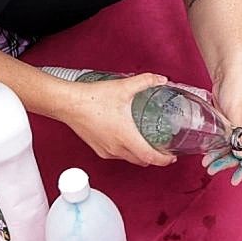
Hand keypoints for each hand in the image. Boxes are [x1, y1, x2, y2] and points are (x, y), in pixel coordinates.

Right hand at [62, 73, 177, 167]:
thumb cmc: (92, 98)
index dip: (164, 160)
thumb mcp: (124, 87)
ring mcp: (106, 150)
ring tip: (147, 143)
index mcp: (125, 136)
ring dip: (140, 155)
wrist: (69, 103)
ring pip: (129, 159)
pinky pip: (117, 155)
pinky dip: (126, 151)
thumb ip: (146, 82)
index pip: (150, 157)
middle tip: (163, 149)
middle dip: (154, 157)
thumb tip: (161, 79)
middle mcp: (116, 147)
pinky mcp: (98, 148)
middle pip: (141, 161)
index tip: (172, 157)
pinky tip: (127, 138)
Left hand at [205, 66, 241, 183]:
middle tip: (212, 169)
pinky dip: (218, 148)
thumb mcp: (237, 111)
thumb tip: (239, 154)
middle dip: (228, 163)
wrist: (229, 70)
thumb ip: (238, 134)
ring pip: (233, 150)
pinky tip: (208, 154)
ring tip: (207, 163)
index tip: (235, 180)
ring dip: (221, 157)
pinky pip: (226, 142)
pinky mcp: (232, 125)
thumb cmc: (238, 87)